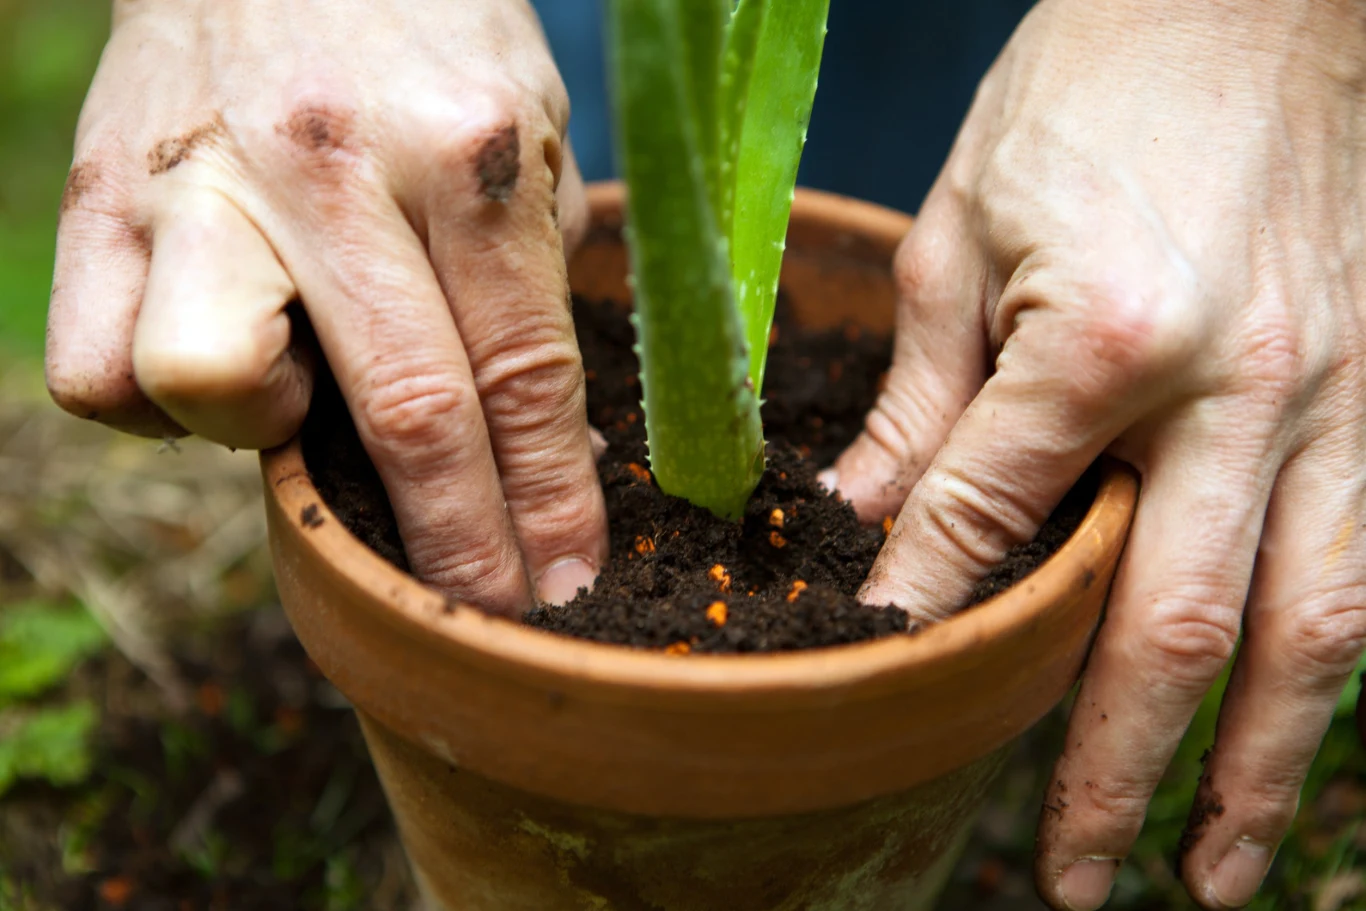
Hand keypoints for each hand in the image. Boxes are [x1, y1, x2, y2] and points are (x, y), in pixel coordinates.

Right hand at [45, 0, 605, 614]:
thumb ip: (534, 279)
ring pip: (204, 384)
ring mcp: (198, 182)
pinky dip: (159, 405)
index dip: (550, 499)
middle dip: (456, 543)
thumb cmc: (422, 36)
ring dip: (265, 438)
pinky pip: (99, 369)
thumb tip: (552, 452)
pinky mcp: (97, 193)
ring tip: (303, 396)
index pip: (522, 372)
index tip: (564, 581)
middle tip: (482, 607)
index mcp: (465, 150)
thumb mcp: (529, 125)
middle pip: (405, 411)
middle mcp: (328, 166)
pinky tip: (225, 356)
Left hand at [828, 1, 1365, 906]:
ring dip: (1260, 768)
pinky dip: (1334, 666)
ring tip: (1214, 874)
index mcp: (1108, 338)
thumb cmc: (1103, 83)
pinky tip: (1298, 733)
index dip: (934, 613)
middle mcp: (1245, 390)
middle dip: (1123, 774)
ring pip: (1311, 629)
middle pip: (1173, 627)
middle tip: (1083, 883)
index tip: (896, 685)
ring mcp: (1344, 398)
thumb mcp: (972, 221)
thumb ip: (927, 389)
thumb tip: (869, 524)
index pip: (995, 522)